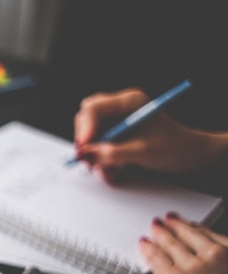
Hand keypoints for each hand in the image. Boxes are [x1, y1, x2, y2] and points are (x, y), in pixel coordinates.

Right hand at [73, 88, 223, 182]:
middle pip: (88, 119)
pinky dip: (102, 159)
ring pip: (92, 134)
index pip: (94, 109)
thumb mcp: (141, 152)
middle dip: (87, 141)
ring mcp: (118, 120)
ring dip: (95, 155)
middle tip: (88, 160)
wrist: (190, 154)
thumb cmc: (173, 147)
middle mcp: (120, 107)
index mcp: (128, 101)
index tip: (82, 148)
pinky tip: (113, 172)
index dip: (85, 129)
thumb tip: (85, 154)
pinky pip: (100, 144)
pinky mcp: (118, 132)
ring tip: (107, 172)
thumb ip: (111, 152)